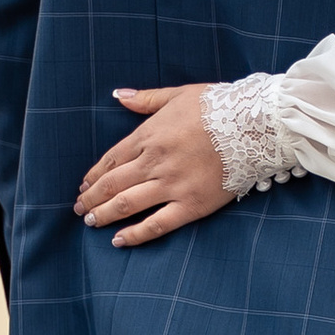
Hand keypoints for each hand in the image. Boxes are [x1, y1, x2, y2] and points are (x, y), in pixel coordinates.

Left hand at [74, 87, 228, 245]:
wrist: (254, 124)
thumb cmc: (217, 106)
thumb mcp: (179, 94)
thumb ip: (145, 99)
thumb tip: (118, 96)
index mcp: (149, 135)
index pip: (110, 160)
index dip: (93, 176)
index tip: (83, 186)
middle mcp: (155, 162)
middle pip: (112, 184)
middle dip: (91, 198)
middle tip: (80, 209)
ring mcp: (172, 185)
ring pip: (127, 205)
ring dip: (104, 215)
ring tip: (91, 222)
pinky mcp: (191, 204)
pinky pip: (157, 224)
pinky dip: (135, 234)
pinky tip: (119, 240)